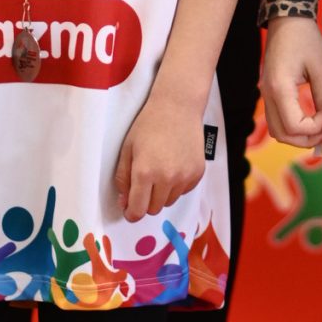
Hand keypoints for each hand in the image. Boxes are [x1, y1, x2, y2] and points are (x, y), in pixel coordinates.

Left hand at [115, 92, 207, 221]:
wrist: (178, 107)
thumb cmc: (149, 125)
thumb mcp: (127, 149)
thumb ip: (123, 179)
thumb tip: (124, 202)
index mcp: (145, 172)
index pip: (138, 210)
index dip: (131, 213)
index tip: (129, 210)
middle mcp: (167, 178)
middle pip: (154, 209)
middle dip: (145, 202)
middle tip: (143, 184)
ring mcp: (185, 176)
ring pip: (169, 202)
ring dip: (161, 194)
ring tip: (159, 172)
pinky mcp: (198, 173)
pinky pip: (183, 191)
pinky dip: (176, 186)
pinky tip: (173, 166)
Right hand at [261, 15, 321, 146]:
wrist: (286, 20)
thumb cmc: (304, 38)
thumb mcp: (320, 67)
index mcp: (280, 89)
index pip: (294, 126)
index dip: (315, 128)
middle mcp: (268, 96)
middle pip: (283, 135)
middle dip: (308, 139)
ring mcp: (266, 96)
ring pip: (278, 131)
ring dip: (300, 136)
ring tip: (321, 127)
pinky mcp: (270, 93)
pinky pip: (277, 120)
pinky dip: (293, 127)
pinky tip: (311, 120)